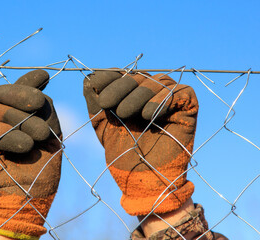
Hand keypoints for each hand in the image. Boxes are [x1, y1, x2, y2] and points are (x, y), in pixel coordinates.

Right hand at [0, 70, 61, 239]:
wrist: (32, 196)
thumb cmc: (43, 164)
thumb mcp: (50, 128)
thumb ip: (42, 106)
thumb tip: (41, 78)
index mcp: (10, 115)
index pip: (11, 90)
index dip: (26, 81)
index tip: (44, 76)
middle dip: (22, 95)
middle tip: (40, 104)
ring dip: (21, 121)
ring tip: (41, 137)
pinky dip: (8, 135)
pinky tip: (26, 146)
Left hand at [83, 70, 197, 215]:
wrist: (143, 180)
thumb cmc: (123, 154)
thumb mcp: (103, 126)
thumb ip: (95, 103)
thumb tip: (88, 78)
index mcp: (134, 95)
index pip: (125, 75)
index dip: (110, 76)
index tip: (96, 85)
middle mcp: (153, 94)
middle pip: (141, 77)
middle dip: (121, 86)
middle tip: (107, 103)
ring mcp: (172, 101)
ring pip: (159, 82)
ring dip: (139, 95)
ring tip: (125, 113)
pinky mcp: (189, 109)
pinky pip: (181, 93)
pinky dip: (163, 100)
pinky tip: (148, 114)